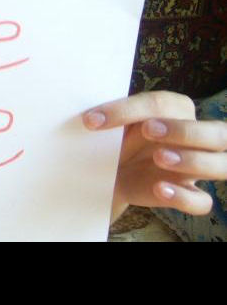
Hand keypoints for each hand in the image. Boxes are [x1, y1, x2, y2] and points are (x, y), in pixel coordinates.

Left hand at [82, 91, 226, 222]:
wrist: (108, 170)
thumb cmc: (116, 137)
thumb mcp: (114, 124)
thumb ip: (113, 117)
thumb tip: (90, 115)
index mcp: (177, 109)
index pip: (163, 103)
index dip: (129, 109)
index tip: (94, 119)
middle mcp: (196, 137)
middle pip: (217, 132)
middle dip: (185, 130)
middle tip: (148, 129)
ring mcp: (195, 168)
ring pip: (221, 165)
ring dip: (193, 161)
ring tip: (160, 158)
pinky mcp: (187, 193)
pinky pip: (202, 201)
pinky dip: (184, 197)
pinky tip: (161, 189)